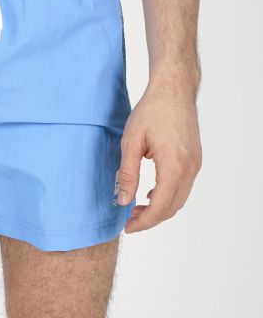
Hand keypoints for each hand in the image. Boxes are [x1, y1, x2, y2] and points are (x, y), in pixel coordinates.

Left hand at [116, 82, 201, 232]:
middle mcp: (190, 168)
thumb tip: (123, 200)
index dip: (144, 222)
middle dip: (151, 218)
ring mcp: (195, 164)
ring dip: (159, 208)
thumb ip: (127, 173)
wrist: (173, 90)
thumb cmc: (151, 111)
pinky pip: (183, 186)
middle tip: (128, 219)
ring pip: (179, 199)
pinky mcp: (195, 159)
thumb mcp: (131, 142)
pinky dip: (167, 196)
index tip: (128, 227)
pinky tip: (149, 193)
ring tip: (136, 208)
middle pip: (172, 207)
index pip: (161, 206)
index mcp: (174, 166)